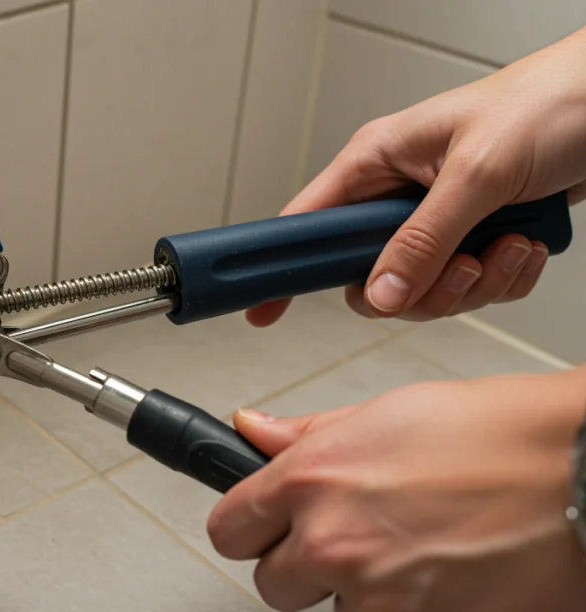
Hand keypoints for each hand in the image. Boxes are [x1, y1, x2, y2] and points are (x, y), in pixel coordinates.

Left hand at [207, 369, 585, 611]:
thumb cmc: (508, 437)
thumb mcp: (392, 412)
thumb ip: (309, 436)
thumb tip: (252, 431)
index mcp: (312, 480)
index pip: (228, 529)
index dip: (250, 527)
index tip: (267, 527)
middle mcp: (334, 544)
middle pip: (274, 583)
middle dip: (307, 565)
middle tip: (363, 536)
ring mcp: (380, 602)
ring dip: (373, 591)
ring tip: (434, 546)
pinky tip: (464, 578)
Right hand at [246, 27, 585, 326]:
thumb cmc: (547, 103)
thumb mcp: (477, 173)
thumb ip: (423, 239)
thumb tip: (382, 292)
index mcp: (377, 162)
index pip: (308, 224)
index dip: (285, 270)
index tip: (263, 310)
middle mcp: (400, 194)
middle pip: (373, 277)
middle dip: (423, 287)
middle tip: (461, 266)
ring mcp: (439, 218)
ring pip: (425, 289)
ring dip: (475, 281)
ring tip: (507, 245)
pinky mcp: (476, 235)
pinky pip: (471, 286)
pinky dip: (504, 278)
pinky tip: (524, 245)